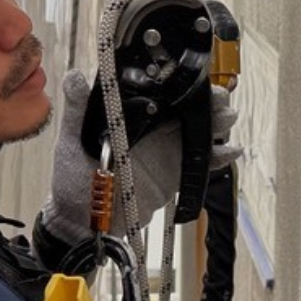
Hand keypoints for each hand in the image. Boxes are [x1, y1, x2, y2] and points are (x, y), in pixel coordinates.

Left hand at [42, 70, 241, 243]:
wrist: (83, 223)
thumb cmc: (71, 179)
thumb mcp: (70, 140)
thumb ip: (77, 109)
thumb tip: (75, 77)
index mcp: (131, 116)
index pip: (161, 93)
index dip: (182, 84)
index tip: (197, 79)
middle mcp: (152, 130)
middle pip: (187, 108)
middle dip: (208, 101)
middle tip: (221, 101)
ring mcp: (166, 152)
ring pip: (199, 131)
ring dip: (217, 124)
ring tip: (227, 120)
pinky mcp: (175, 176)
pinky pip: (200, 163)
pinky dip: (217, 157)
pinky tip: (230, 151)